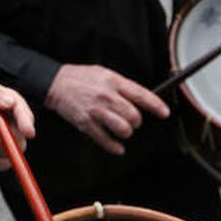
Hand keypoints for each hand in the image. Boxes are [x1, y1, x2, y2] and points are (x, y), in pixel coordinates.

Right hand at [44, 64, 167, 155]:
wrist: (56, 83)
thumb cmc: (82, 78)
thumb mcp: (104, 73)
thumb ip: (122, 86)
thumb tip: (141, 98)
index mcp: (114, 82)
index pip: (141, 95)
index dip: (156, 105)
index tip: (164, 113)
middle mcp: (106, 96)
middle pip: (134, 116)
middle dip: (136, 121)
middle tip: (132, 120)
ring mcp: (96, 111)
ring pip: (123, 129)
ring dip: (126, 132)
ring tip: (123, 130)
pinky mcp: (86, 123)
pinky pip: (105, 140)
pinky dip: (114, 147)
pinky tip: (117, 147)